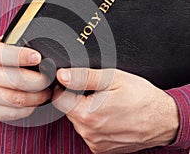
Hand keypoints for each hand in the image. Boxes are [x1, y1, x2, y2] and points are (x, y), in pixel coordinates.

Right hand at [0, 37, 50, 121]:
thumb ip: (12, 43)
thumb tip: (38, 42)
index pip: (2, 54)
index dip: (21, 56)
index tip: (38, 57)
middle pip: (14, 80)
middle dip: (37, 81)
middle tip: (49, 79)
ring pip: (16, 99)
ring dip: (36, 97)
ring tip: (46, 92)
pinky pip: (12, 113)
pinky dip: (27, 109)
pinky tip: (33, 102)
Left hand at [52, 68, 178, 152]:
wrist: (163, 119)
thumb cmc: (141, 97)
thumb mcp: (112, 78)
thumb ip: (83, 77)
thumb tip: (62, 75)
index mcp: (87, 114)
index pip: (58, 99)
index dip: (65, 87)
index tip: (76, 83)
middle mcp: (88, 132)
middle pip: (68, 110)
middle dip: (77, 99)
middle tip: (97, 93)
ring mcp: (95, 142)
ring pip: (78, 121)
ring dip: (86, 112)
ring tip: (106, 104)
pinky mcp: (101, 148)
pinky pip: (89, 132)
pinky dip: (94, 124)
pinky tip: (109, 116)